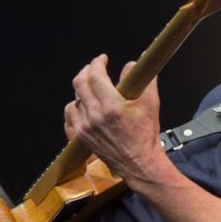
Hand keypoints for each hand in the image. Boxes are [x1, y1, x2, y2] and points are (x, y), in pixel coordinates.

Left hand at [64, 55, 162, 182]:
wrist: (139, 162)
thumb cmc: (145, 136)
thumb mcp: (151, 104)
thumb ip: (144, 81)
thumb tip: (134, 65)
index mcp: (112, 106)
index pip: (95, 75)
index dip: (98, 63)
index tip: (102, 59)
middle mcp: (95, 116)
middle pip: (79, 84)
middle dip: (86, 71)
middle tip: (94, 69)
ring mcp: (85, 127)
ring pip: (74, 100)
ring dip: (82, 91)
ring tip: (93, 91)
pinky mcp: (81, 137)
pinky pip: (69, 118)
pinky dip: (74, 109)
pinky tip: (84, 107)